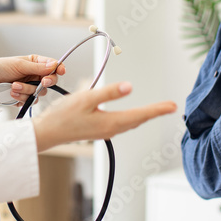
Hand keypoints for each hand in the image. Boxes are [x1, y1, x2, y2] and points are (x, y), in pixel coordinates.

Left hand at [0, 55, 65, 102]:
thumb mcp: (19, 65)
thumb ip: (37, 67)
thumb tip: (54, 65)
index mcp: (34, 64)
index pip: (52, 66)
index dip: (58, 69)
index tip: (61, 71)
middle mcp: (33, 76)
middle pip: (50, 82)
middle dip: (46, 82)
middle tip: (43, 82)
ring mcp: (28, 88)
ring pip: (39, 93)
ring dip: (27, 90)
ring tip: (13, 86)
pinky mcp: (22, 99)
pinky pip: (29, 101)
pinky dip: (21, 98)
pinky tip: (11, 92)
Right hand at [31, 81, 176, 151]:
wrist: (47, 133)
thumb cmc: (63, 115)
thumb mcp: (86, 98)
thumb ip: (109, 93)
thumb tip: (130, 87)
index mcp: (111, 122)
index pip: (141, 115)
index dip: (157, 110)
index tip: (172, 106)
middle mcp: (111, 130)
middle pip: (138, 120)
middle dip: (154, 113)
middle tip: (169, 107)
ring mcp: (105, 131)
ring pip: (130, 123)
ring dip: (144, 116)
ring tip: (156, 110)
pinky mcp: (99, 130)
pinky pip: (121, 124)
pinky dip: (132, 118)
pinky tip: (132, 115)